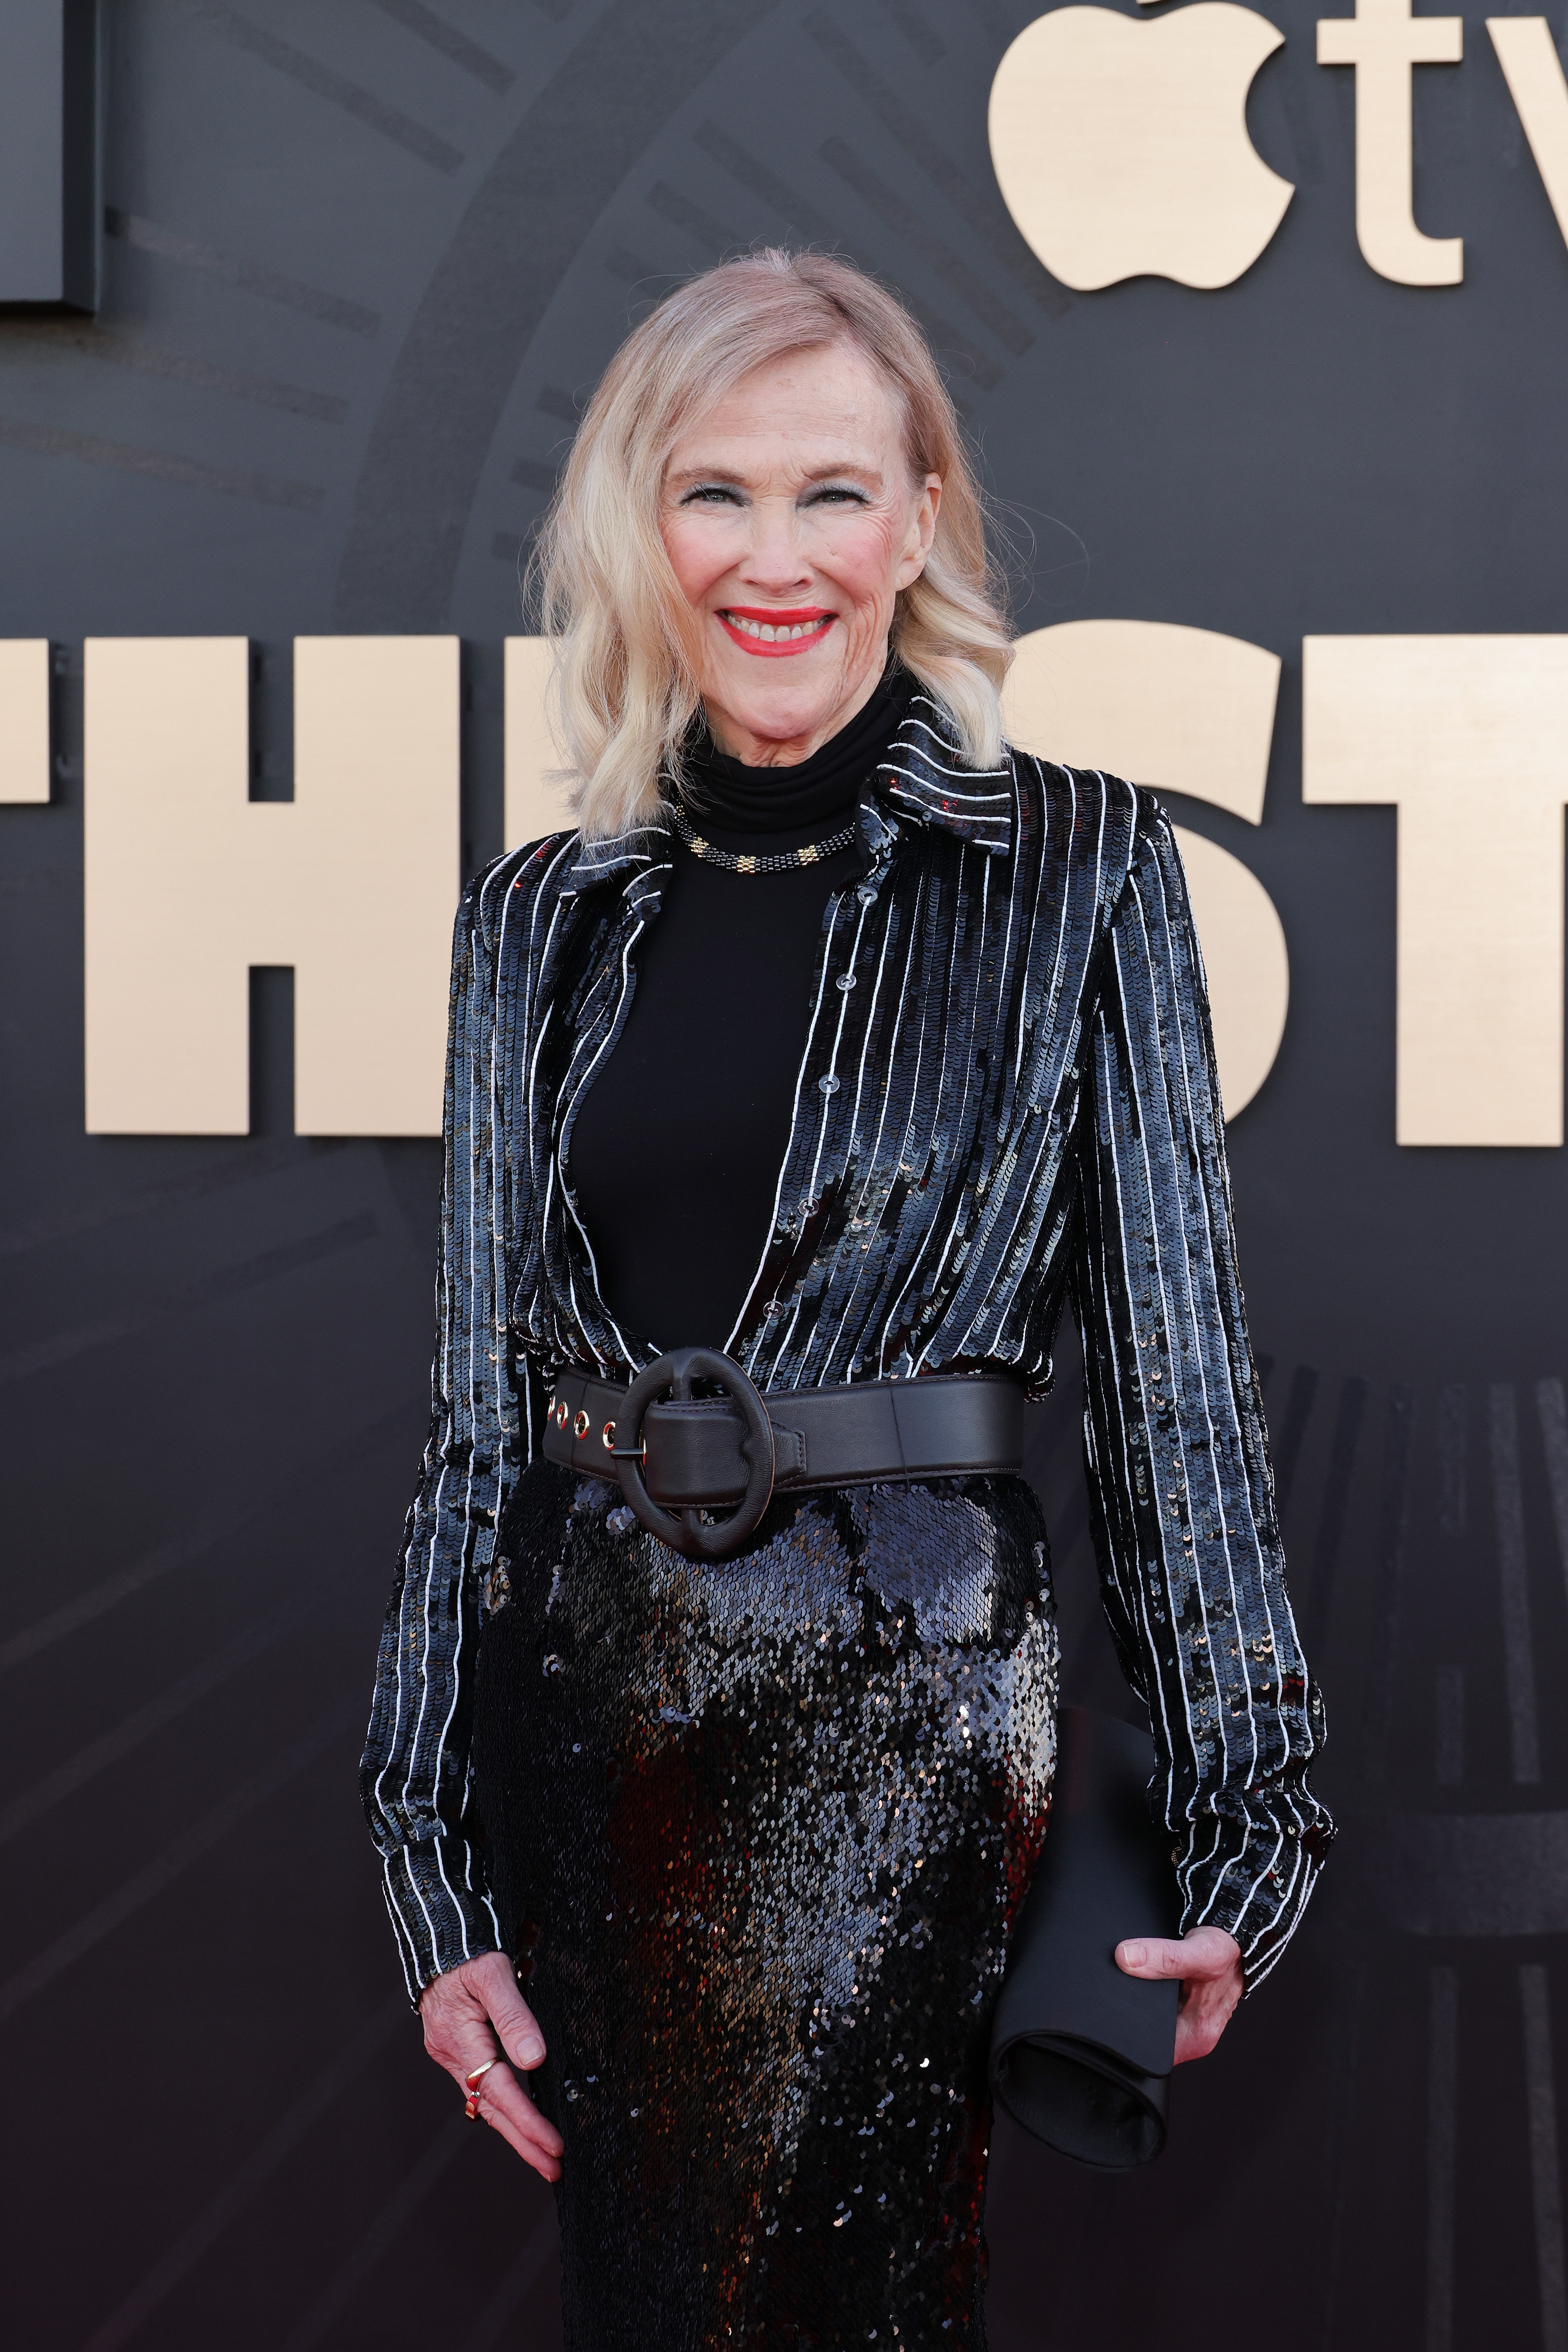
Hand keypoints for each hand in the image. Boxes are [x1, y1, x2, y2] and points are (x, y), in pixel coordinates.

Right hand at [419, 1950, 564, 2179]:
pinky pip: (479, 2087)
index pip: (499, 2091)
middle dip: (523, 2142)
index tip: (553, 2146)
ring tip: (542, 2154)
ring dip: (514, 2130)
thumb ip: (514, 2015)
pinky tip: (518, 2118)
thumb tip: (534, 2060)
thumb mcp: (493, 1973)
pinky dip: (501, 2107)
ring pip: (484, 2102)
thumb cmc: (467, 1950)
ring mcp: (450, 2054)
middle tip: (553, 2168)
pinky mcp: (455, 2049)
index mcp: (459, 2038)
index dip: (528, 2122)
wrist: (437, 1937)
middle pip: (490, 2109)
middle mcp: (451, 2054)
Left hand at [1115, 1925, 1244, 2063]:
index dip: (1130, 2029)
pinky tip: (1141, 1976)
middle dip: (1131, 2014)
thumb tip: (1126, 1958)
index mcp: (1197, 2036)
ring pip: (1148, 2021)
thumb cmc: (1225, 1952)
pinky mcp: (1179, 2009)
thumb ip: (1164, 1956)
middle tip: (1124, 1986)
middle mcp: (1191, 2036)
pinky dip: (1144, 1993)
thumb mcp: (1199, 1952)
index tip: (1117, 2006)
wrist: (1234, 1941)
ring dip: (1137, 2002)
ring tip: (1135, 1979)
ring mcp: (1185, 2023)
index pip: (1150, 2049)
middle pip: (1147, 2035)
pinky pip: (1152, 2007)